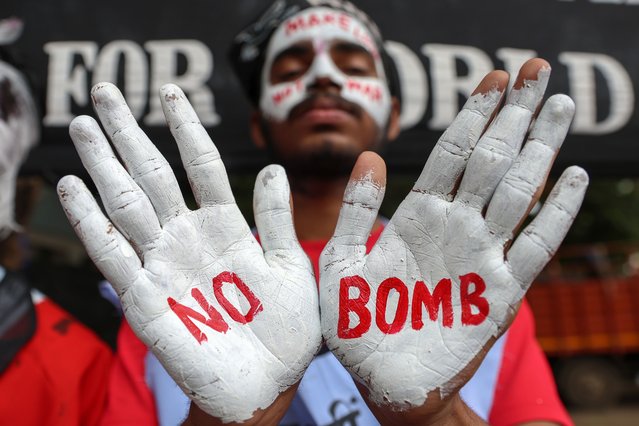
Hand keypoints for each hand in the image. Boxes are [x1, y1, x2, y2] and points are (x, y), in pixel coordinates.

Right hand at [58, 83, 320, 423]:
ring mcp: (164, 264)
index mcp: (227, 227)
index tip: (171, 91)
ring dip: (103, 165)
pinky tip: (72, 186)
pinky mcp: (144, 298)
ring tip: (83, 125)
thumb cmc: (286, 328)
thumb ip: (278, 217)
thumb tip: (274, 166)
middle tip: (105, 92)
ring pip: (128, 204)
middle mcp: (190, 238)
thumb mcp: (291, 265)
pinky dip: (90, 221)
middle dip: (129, 133)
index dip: (186, 128)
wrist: (268, 383)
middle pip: (154, 175)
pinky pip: (113, 254)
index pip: (201, 165)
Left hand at [319, 58, 587, 423]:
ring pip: (517, 192)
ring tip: (558, 105)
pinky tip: (573, 177)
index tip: (494, 77)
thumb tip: (370, 154)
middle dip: (513, 115)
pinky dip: (555, 214)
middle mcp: (454, 229)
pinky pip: (535, 247)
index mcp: (417, 218)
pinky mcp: (500, 294)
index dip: (472, 115)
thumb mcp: (341, 263)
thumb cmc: (355, 325)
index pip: (451, 154)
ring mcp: (480, 257)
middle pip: (490, 160)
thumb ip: (356, 212)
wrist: (380, 383)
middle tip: (536, 68)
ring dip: (539, 148)